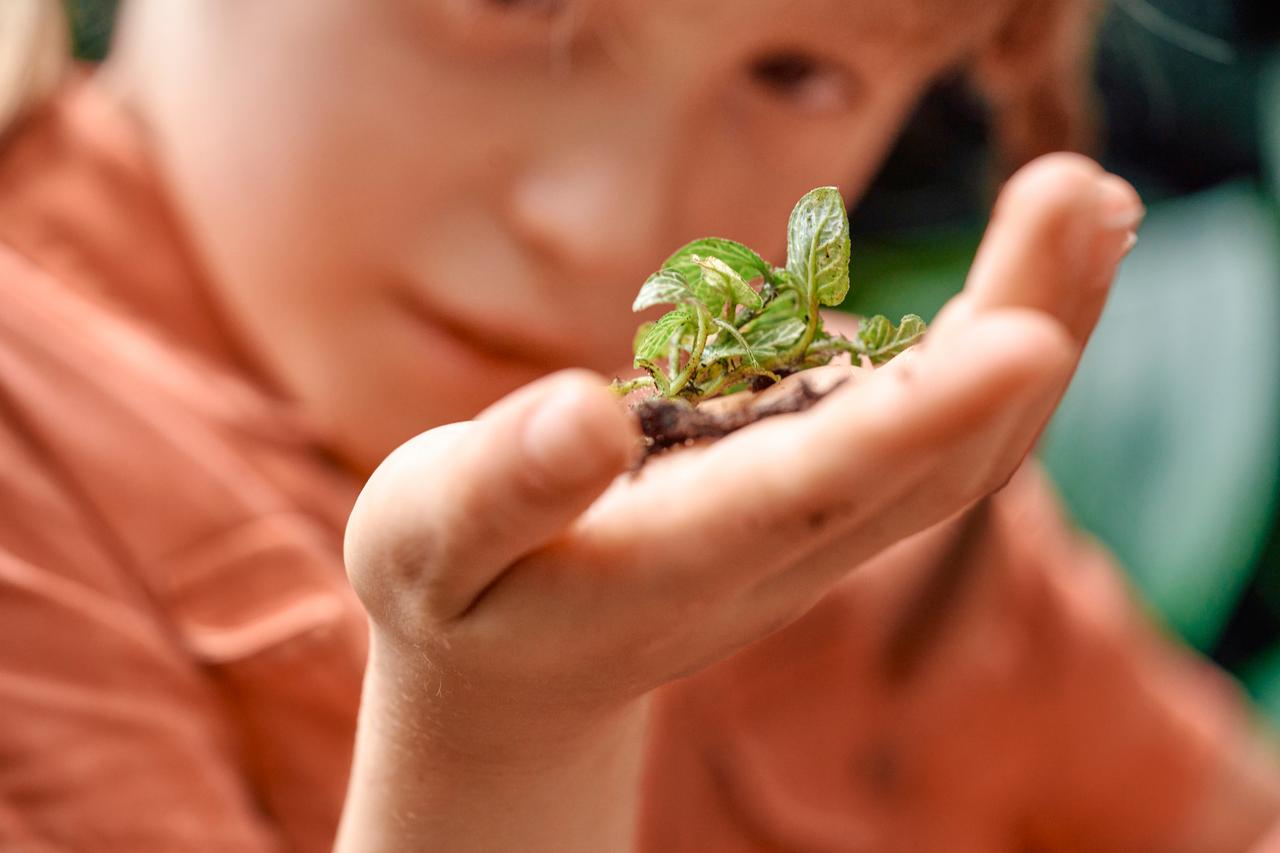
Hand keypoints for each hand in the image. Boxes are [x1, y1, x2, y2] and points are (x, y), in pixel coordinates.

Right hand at [336, 154, 1142, 851]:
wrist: (512, 679)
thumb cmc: (457, 593)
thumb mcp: (431, 542)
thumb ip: (504, 486)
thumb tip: (581, 408)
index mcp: (671, 561)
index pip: (810, 493)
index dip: (919, 421)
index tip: (1025, 339)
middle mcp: (772, 559)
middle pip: (933, 467)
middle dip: (1021, 330)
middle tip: (1080, 197)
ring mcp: (810, 541)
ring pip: (958, 459)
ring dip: (1034, 332)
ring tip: (1087, 212)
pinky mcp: (817, 513)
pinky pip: (933, 445)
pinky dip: (995, 361)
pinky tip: (1029, 284)